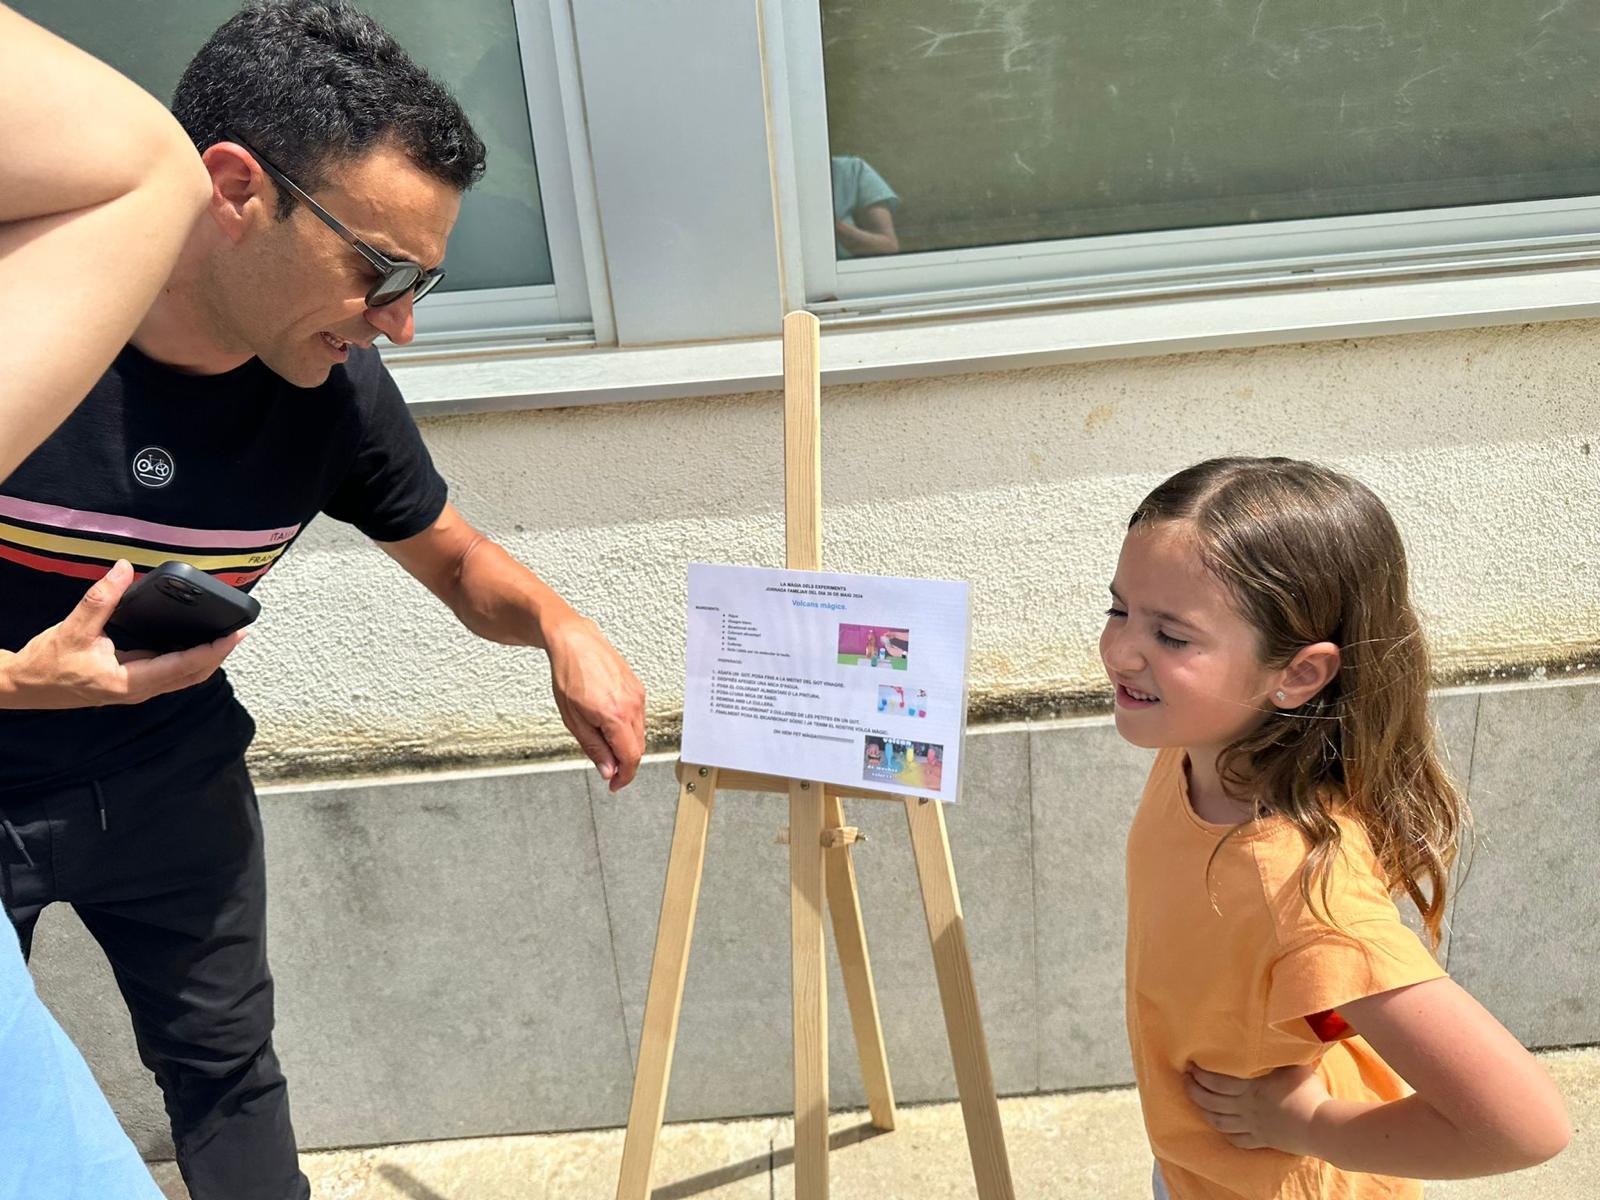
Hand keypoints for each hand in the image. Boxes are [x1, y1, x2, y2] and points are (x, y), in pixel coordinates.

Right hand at [0, 560, 244, 708]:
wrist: (23, 687)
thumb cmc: (47, 663)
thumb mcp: (73, 628)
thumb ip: (101, 598)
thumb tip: (124, 570)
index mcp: (129, 682)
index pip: (183, 666)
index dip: (213, 650)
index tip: (235, 635)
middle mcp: (139, 690)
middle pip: (191, 675)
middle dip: (218, 654)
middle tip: (241, 632)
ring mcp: (136, 689)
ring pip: (182, 677)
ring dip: (206, 658)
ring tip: (226, 636)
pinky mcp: (132, 683)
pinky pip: (170, 673)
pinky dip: (188, 659)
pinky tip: (194, 642)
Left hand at [544, 613, 644, 791]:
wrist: (574, 641)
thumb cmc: (569, 674)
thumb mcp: (573, 719)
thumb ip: (595, 748)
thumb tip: (608, 770)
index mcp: (616, 715)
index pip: (630, 757)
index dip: (624, 776)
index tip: (615, 785)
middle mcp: (633, 705)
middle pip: (638, 747)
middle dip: (624, 762)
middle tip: (607, 769)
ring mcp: (638, 695)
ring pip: (639, 732)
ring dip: (625, 744)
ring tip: (601, 739)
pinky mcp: (638, 687)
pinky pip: (638, 717)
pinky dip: (627, 727)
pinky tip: (608, 722)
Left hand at [1184, 1062, 1331, 1155]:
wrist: (1321, 1127)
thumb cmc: (1307, 1092)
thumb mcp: (1293, 1063)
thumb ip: (1279, 1050)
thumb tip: (1276, 1028)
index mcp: (1249, 1088)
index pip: (1215, 1081)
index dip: (1199, 1074)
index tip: (1189, 1065)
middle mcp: (1245, 1108)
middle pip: (1210, 1101)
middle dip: (1194, 1089)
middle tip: (1185, 1079)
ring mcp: (1253, 1126)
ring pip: (1219, 1121)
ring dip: (1203, 1110)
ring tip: (1195, 1101)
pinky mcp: (1262, 1141)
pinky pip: (1237, 1139)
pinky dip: (1225, 1133)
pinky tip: (1220, 1127)